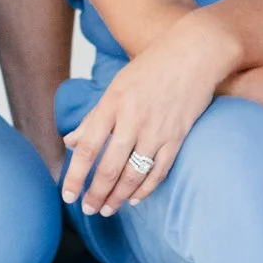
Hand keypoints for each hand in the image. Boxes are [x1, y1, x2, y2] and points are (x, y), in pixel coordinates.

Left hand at [62, 9, 238, 213]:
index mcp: (112, 105)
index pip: (88, 149)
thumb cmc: (152, 68)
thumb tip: (71, 141)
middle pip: (109, 168)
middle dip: (96, 194)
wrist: (194, 53)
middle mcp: (133, 119)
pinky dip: (146, 188)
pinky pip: (159, 170)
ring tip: (108, 209)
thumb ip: (93, 118)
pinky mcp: (178, 136)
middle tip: (88, 209)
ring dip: (118, 196)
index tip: (68, 195)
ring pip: (133, 174)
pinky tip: (135, 198)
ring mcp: (157, 130)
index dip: (76, 176)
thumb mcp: (115, 87)